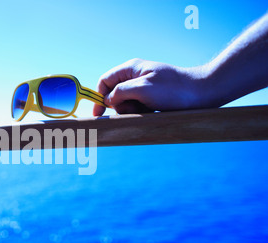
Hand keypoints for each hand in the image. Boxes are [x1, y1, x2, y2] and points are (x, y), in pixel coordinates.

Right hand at [93, 58, 209, 115]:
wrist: (203, 93)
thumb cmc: (174, 89)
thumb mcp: (143, 88)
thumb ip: (121, 92)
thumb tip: (108, 100)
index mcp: (131, 68)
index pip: (105, 81)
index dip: (98, 96)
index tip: (99, 113)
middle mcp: (135, 77)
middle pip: (114, 94)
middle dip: (120, 105)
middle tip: (136, 109)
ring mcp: (144, 88)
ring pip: (126, 103)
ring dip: (133, 110)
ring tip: (149, 110)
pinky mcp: (152, 98)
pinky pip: (138, 108)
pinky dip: (142, 112)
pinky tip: (154, 112)